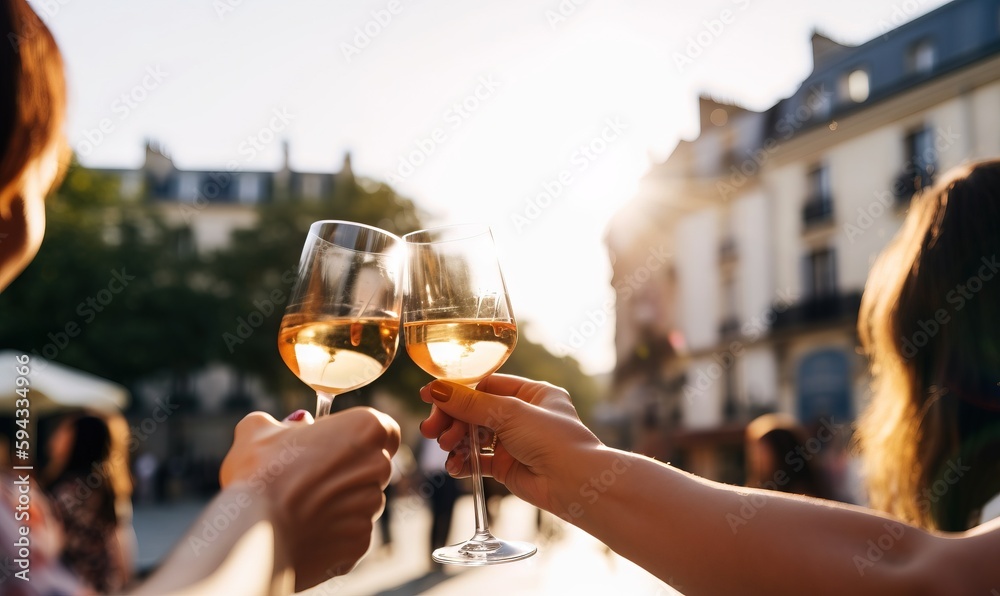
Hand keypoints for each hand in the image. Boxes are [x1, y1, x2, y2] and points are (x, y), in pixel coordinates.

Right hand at [220, 407, 399, 591]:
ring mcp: (372, 506)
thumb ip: (282, 422)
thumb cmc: (260, 474)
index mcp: (366, 429)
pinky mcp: (362, 541)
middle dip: (348, 472)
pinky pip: (351, 533)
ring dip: (341, 503)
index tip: (338, 446)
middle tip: (308, 477)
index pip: (385, 431)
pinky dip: (332, 533)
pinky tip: (303, 531)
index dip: (362, 439)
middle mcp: (379, 466)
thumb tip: (297, 423)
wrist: (255, 533)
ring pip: (363, 502)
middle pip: (373, 468)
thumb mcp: (258, 431)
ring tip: (301, 507)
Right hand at [419, 374, 601, 515]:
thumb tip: (436, 390)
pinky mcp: (508, 466)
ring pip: (474, 436)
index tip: (430, 397)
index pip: (486, 385)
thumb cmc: (553, 441)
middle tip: (431, 430)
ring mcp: (515, 442)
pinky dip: (463, 462)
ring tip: (446, 447)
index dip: (457, 391)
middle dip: (452, 420)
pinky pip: (478, 460)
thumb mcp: (509, 414)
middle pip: (476, 411)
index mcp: (533, 393)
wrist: (574, 485)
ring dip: (456, 440)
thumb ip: (470, 403)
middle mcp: (524, 415)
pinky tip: (453, 466)